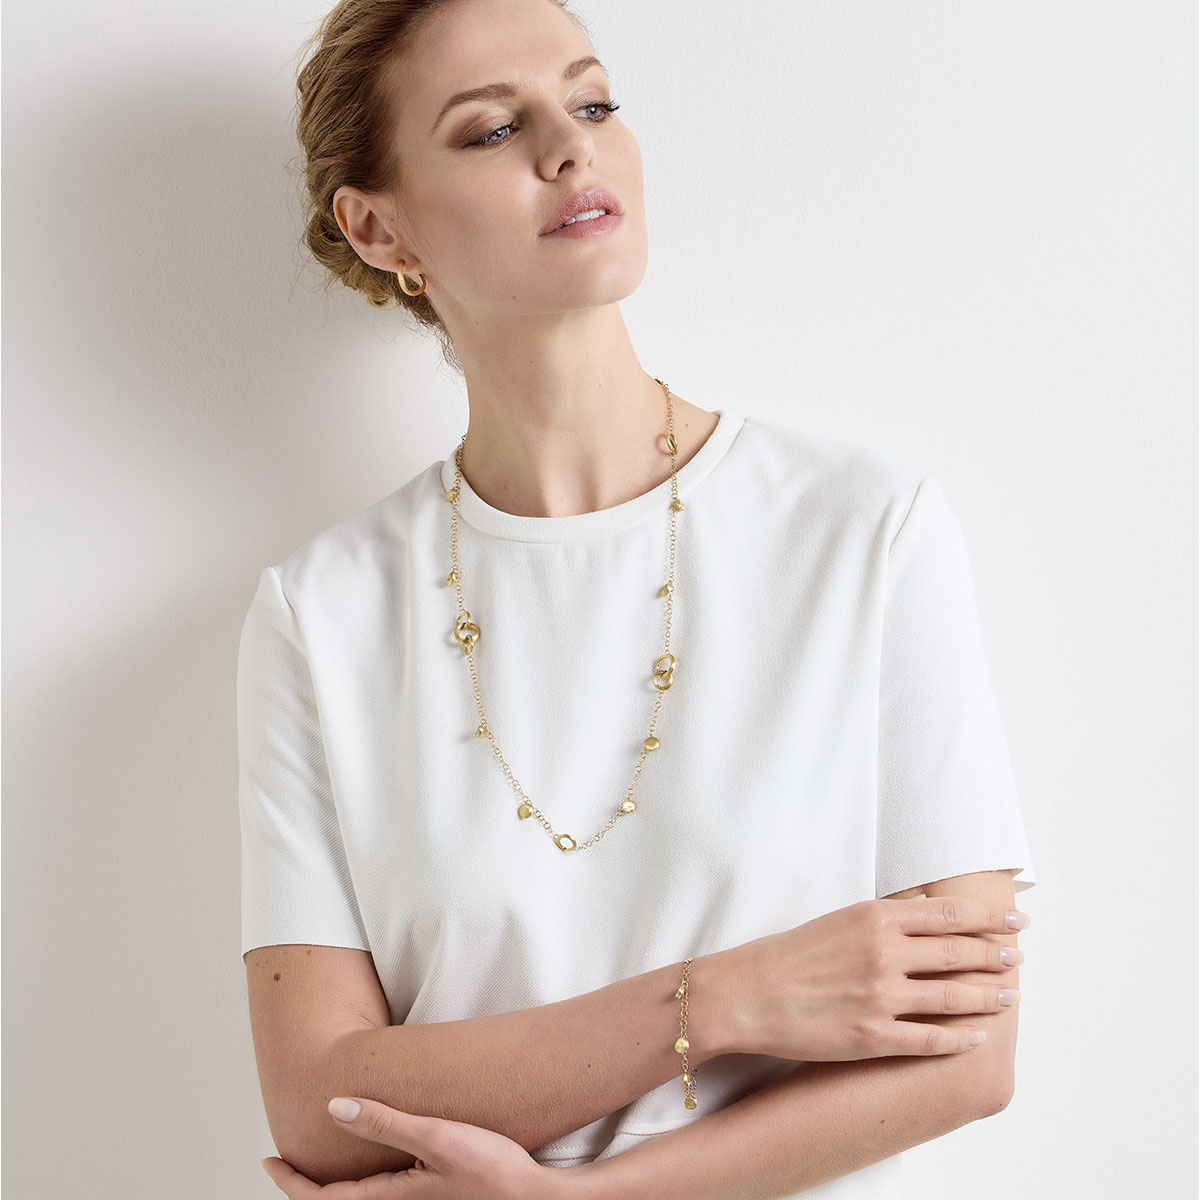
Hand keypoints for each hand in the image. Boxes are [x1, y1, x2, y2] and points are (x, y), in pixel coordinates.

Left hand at [260, 1096, 568, 1199]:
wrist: (534, 1198)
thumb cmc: (491, 1170)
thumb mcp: (435, 1136)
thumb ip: (385, 1122)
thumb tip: (334, 1109)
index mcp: (389, 1199)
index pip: (321, 1199)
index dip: (289, 1182)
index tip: (267, 1161)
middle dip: (306, 1188)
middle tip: (285, 1162)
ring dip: (333, 1188)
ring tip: (321, 1159)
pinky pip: (381, 1198)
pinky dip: (361, 1187)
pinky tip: (371, 1165)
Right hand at [711, 896, 1026, 1060]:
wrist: (750, 992)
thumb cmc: (790, 953)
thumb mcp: (841, 917)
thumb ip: (886, 916)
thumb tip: (928, 910)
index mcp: (876, 918)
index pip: (950, 914)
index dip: (990, 917)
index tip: (1015, 919)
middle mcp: (885, 953)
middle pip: (959, 953)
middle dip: (995, 956)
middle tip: (1017, 957)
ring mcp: (881, 997)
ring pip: (952, 997)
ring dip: (986, 997)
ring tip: (1007, 996)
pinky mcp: (873, 1036)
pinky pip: (929, 1039)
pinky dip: (958, 1038)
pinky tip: (974, 1036)